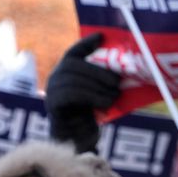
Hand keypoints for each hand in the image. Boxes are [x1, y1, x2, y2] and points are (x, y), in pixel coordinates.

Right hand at [45, 33, 120, 152]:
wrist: (78, 140)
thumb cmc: (91, 114)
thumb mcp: (99, 92)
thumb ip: (104, 80)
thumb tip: (126, 67)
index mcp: (65, 72)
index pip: (73, 52)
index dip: (85, 43)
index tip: (101, 36)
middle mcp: (55, 78)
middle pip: (74, 65)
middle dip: (98, 72)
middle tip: (117, 82)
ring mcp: (51, 91)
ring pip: (74, 80)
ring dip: (98, 87)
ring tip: (114, 96)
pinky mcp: (53, 105)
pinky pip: (71, 95)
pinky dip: (92, 97)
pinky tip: (106, 104)